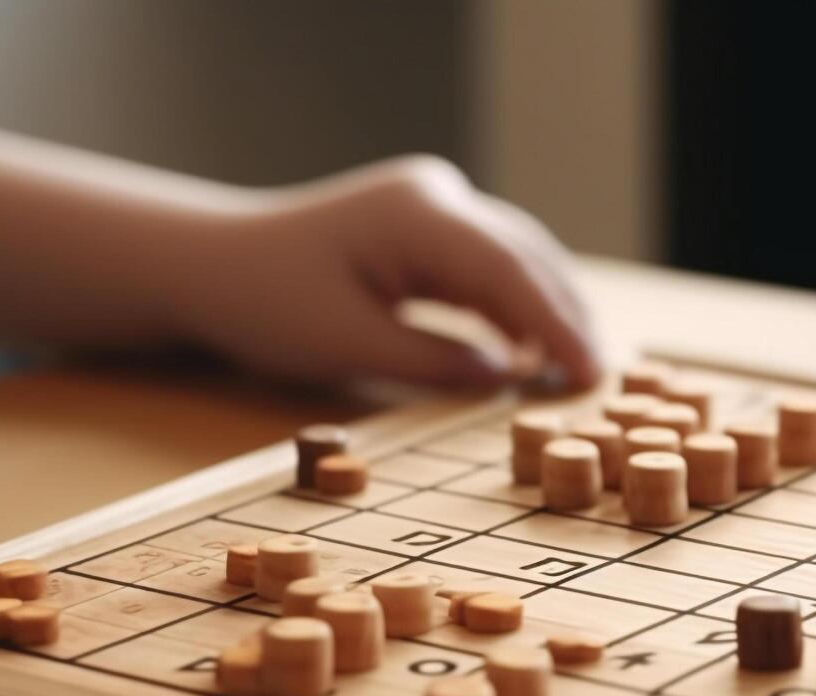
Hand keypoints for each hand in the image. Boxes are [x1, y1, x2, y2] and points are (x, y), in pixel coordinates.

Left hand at [178, 155, 599, 388]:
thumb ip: (435, 362)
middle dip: (568, 317)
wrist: (210, 265)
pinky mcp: (429, 229)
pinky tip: (537, 353)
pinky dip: (518, 309)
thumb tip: (507, 377)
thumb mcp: (348, 346)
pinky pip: (490, 267)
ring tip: (583, 370)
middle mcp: (436, 198)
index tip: (592, 373)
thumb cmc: (264, 303)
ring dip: (550, 312)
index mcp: (415, 216)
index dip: (557, 325)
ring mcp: (434, 207)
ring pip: (518, 259)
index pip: (509, 271)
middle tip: (604, 378)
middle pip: (527, 257)